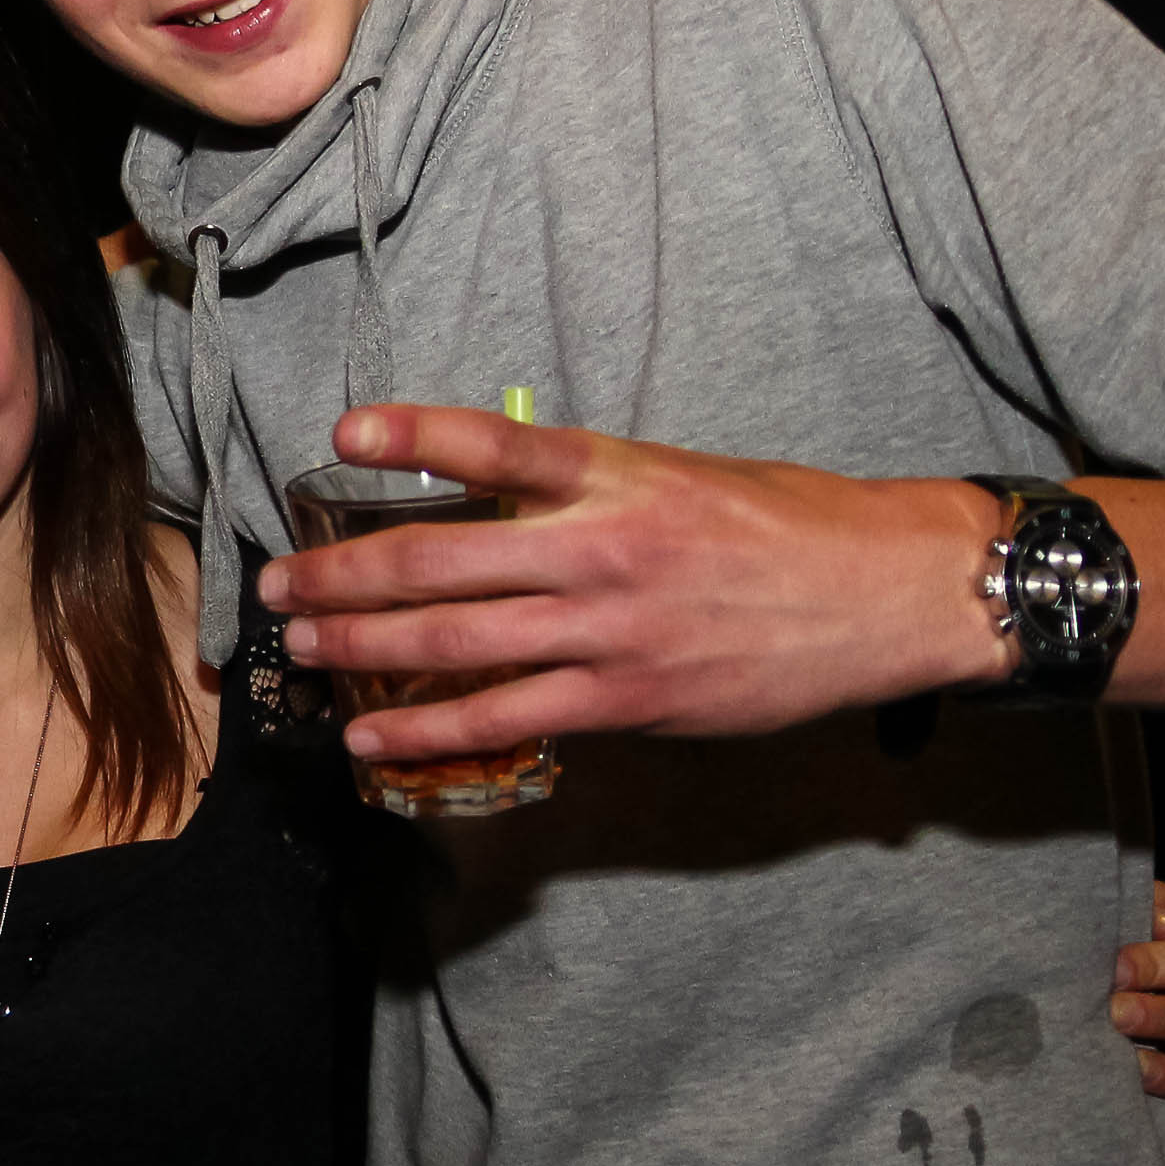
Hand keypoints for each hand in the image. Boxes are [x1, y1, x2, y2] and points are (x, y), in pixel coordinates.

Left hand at [258, 401, 1009, 760]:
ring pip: (457, 639)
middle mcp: (603, 548)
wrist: (887, 593)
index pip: (497, 445)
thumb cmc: (787, 526)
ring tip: (300, 651)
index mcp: (618, 476)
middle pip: (442, 556)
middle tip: (278, 584)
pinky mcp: (627, 699)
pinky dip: (427, 726)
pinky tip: (372, 731)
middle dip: (344, 573)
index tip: (342, 434)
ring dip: (363, 647)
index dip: (414, 436)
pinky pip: (504, 716)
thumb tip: (500, 504)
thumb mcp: (684, 476)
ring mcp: (611, 630)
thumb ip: (592, 490)